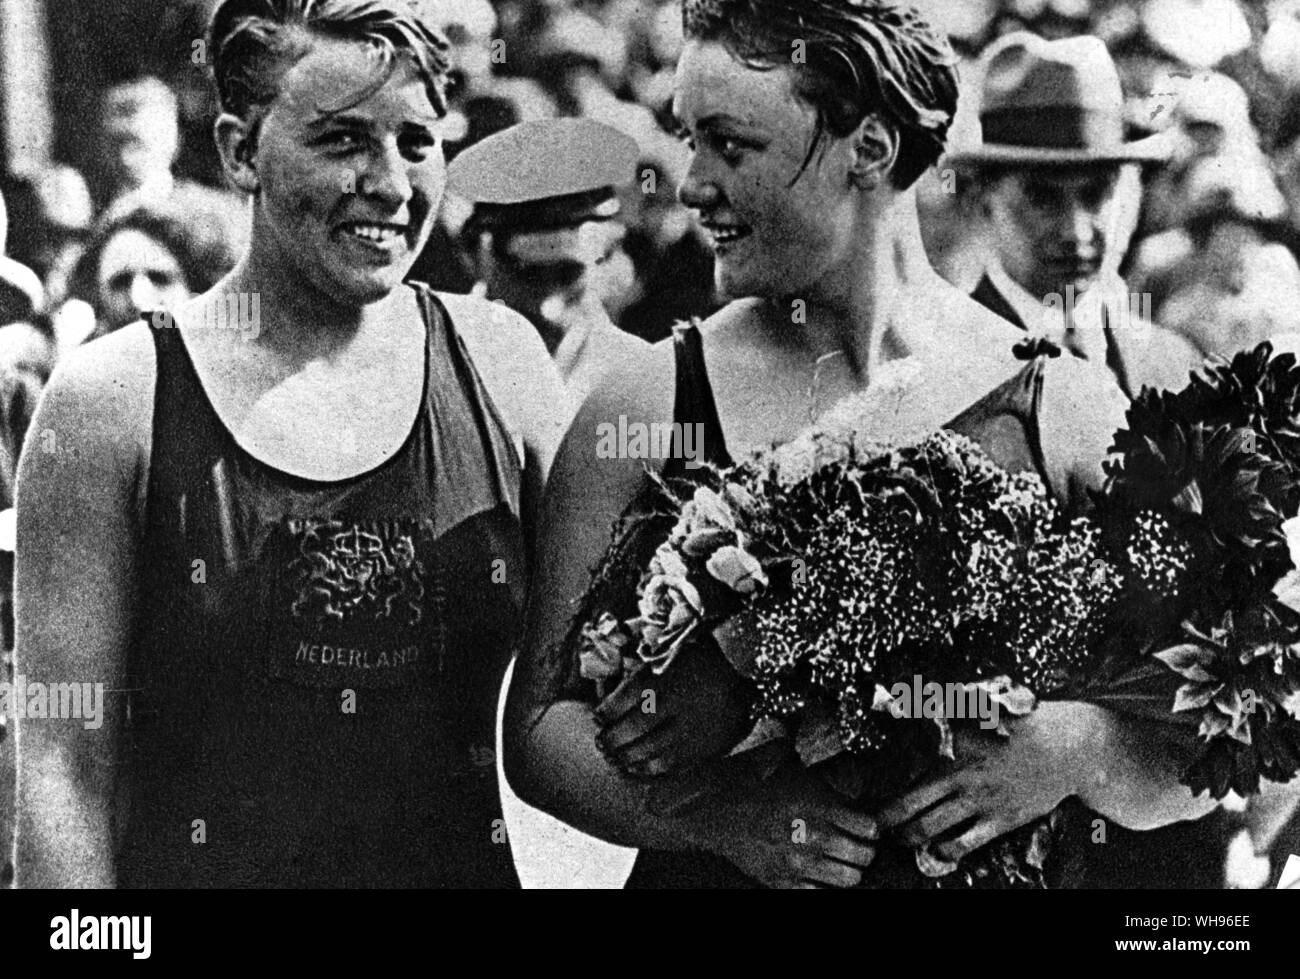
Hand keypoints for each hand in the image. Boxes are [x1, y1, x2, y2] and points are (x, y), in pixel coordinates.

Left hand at [594, 635, 752, 777]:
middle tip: (601, 742)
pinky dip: (649, 768)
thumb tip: (610, 699)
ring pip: (650, 750)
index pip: (622, 700)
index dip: (605, 711)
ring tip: (615, 757)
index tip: (599, 716)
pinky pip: (671, 764)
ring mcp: (693, 728)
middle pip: (634, 728)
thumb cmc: (700, 657)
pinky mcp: (706, 746)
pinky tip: (638, 766)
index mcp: (664, 677)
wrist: (747, 668)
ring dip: (626, 757)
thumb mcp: (668, 654)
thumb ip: (641, 676)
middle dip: (612, 738)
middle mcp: (676, 704)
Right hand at [680, 741, 879, 888]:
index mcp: (817, 804)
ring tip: (839, 860)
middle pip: (865, 855)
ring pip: (850, 879)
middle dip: (864, 849)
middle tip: (856, 844)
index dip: (871, 826)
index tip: (865, 825)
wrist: (715, 812)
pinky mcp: (783, 882)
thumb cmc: (754, 787)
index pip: (871, 827)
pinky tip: (817, 871)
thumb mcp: (792, 770)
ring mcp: (797, 863)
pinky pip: (821, 893)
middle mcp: (812, 836)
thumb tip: (855, 773)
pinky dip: (824, 884)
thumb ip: (824, 776)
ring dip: (848, 869)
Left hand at [878, 702, 1090, 862]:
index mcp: (951, 743)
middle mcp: (960, 773)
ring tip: (898, 839)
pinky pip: (963, 844)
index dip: (881, 780)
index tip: (867, 789)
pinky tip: (936, 853)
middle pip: (907, 804)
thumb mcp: (980, 705)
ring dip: (908, 836)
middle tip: (872, 825)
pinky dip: (944, 852)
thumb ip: (947, 706)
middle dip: (885, 819)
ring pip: (929, 828)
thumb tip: (911, 699)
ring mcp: (980, 799)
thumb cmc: (1021, 723)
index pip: (903, 765)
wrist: (1069, 746)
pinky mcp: (1000, 820)